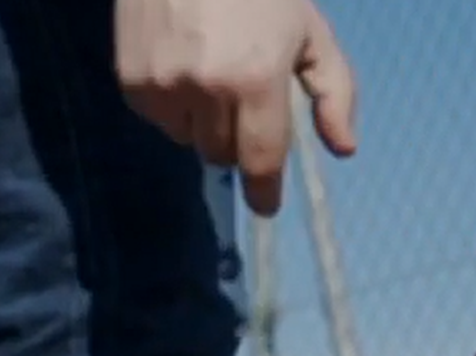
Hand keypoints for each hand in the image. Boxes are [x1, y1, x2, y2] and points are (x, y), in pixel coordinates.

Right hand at [115, 0, 358, 215]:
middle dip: (236, 139)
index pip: (260, 158)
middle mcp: (207, 91)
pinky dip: (172, 105)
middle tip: (241, 100)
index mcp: (256, 79)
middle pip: (222, 154)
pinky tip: (180, 64)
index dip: (264, 189)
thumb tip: (344, 149)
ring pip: (188, 139)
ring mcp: (163, 88)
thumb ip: (332, 91)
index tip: (266, 205)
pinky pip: (158, 119)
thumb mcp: (309, 31)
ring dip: (202, 123)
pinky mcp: (131, 83)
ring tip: (208, 74)